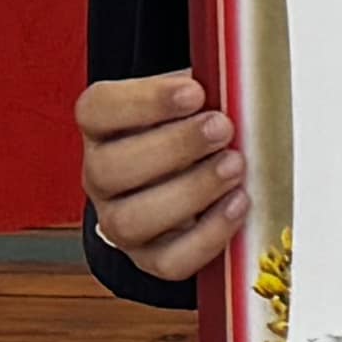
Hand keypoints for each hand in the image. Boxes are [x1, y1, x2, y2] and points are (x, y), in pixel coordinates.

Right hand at [79, 65, 245, 281]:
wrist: (195, 172)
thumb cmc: (196, 124)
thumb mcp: (198, 96)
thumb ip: (209, 86)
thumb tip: (243, 80)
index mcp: (104, 126)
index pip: (98, 110)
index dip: (144, 102)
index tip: (195, 91)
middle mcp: (101, 175)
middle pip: (110, 169)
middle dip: (173, 148)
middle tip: (222, 128)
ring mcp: (120, 220)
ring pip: (131, 221)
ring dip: (190, 192)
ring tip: (234, 165)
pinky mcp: (150, 256)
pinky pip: (168, 261)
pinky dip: (207, 235)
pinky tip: (237, 203)